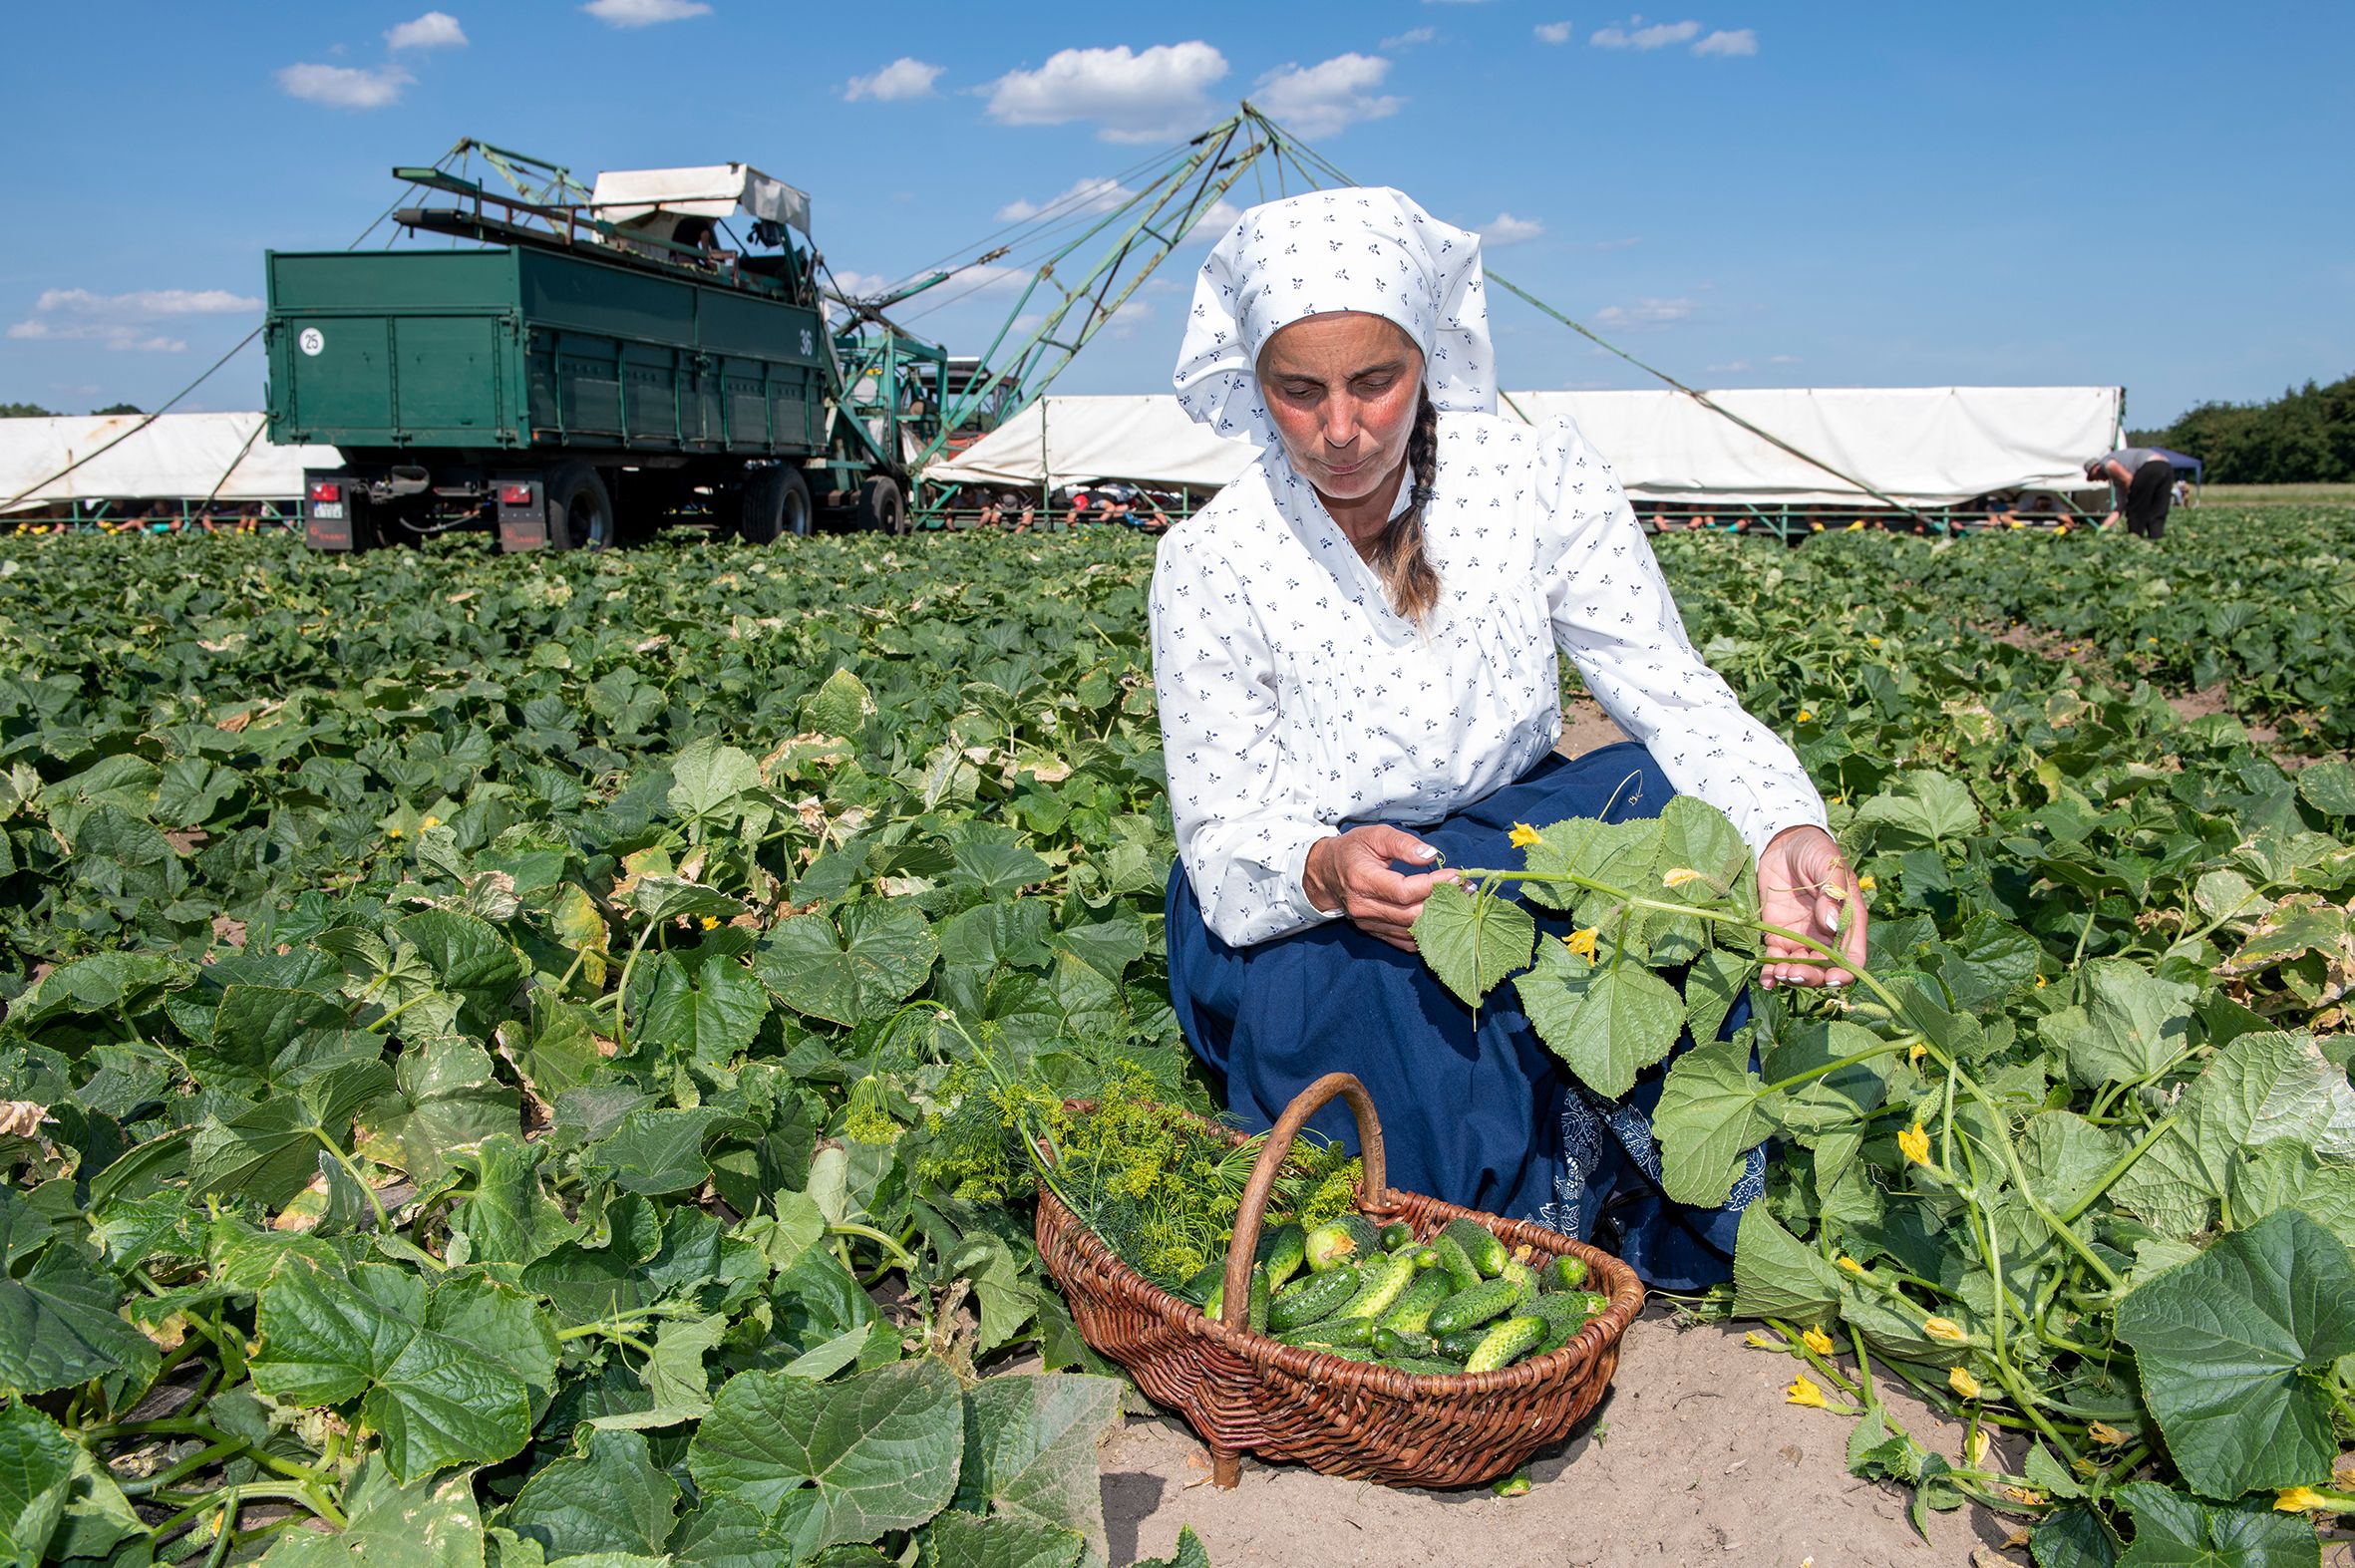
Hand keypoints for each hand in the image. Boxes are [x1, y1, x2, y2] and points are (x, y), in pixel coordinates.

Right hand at [1301, 826, 1456, 953]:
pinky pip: (1405, 941)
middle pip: (1410, 915)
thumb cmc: (1353, 850)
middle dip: (1443, 904)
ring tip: (1461, 904)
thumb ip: (1403, 843)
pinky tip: (1444, 920)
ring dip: (1440, 920)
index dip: (1433, 886)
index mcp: (1362, 880)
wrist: (1324, 874)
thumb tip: (1431, 856)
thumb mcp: (1375, 835)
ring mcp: (1368, 923)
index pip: (1403, 891)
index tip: (1456, 876)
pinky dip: (1427, 935)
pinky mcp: (1374, 932)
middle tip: (1467, 891)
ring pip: (1410, 931)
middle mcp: (1364, 907)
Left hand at [1755, 825, 1865, 987]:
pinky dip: (1771, 972)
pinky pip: (1776, 958)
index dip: (1845, 971)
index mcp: (1847, 919)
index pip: (1852, 954)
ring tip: (1778, 973)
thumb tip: (1831, 923)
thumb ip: (1833, 892)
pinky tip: (1765, 980)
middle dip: (1812, 977)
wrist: (1783, 841)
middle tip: (1794, 973)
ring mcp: (1802, 936)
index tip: (1832, 977)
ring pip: (1801, 967)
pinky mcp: (1778, 933)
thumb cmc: (1814, 849)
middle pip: (1825, 967)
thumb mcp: (1828, 863)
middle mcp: (1826, 933)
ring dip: (1791, 976)